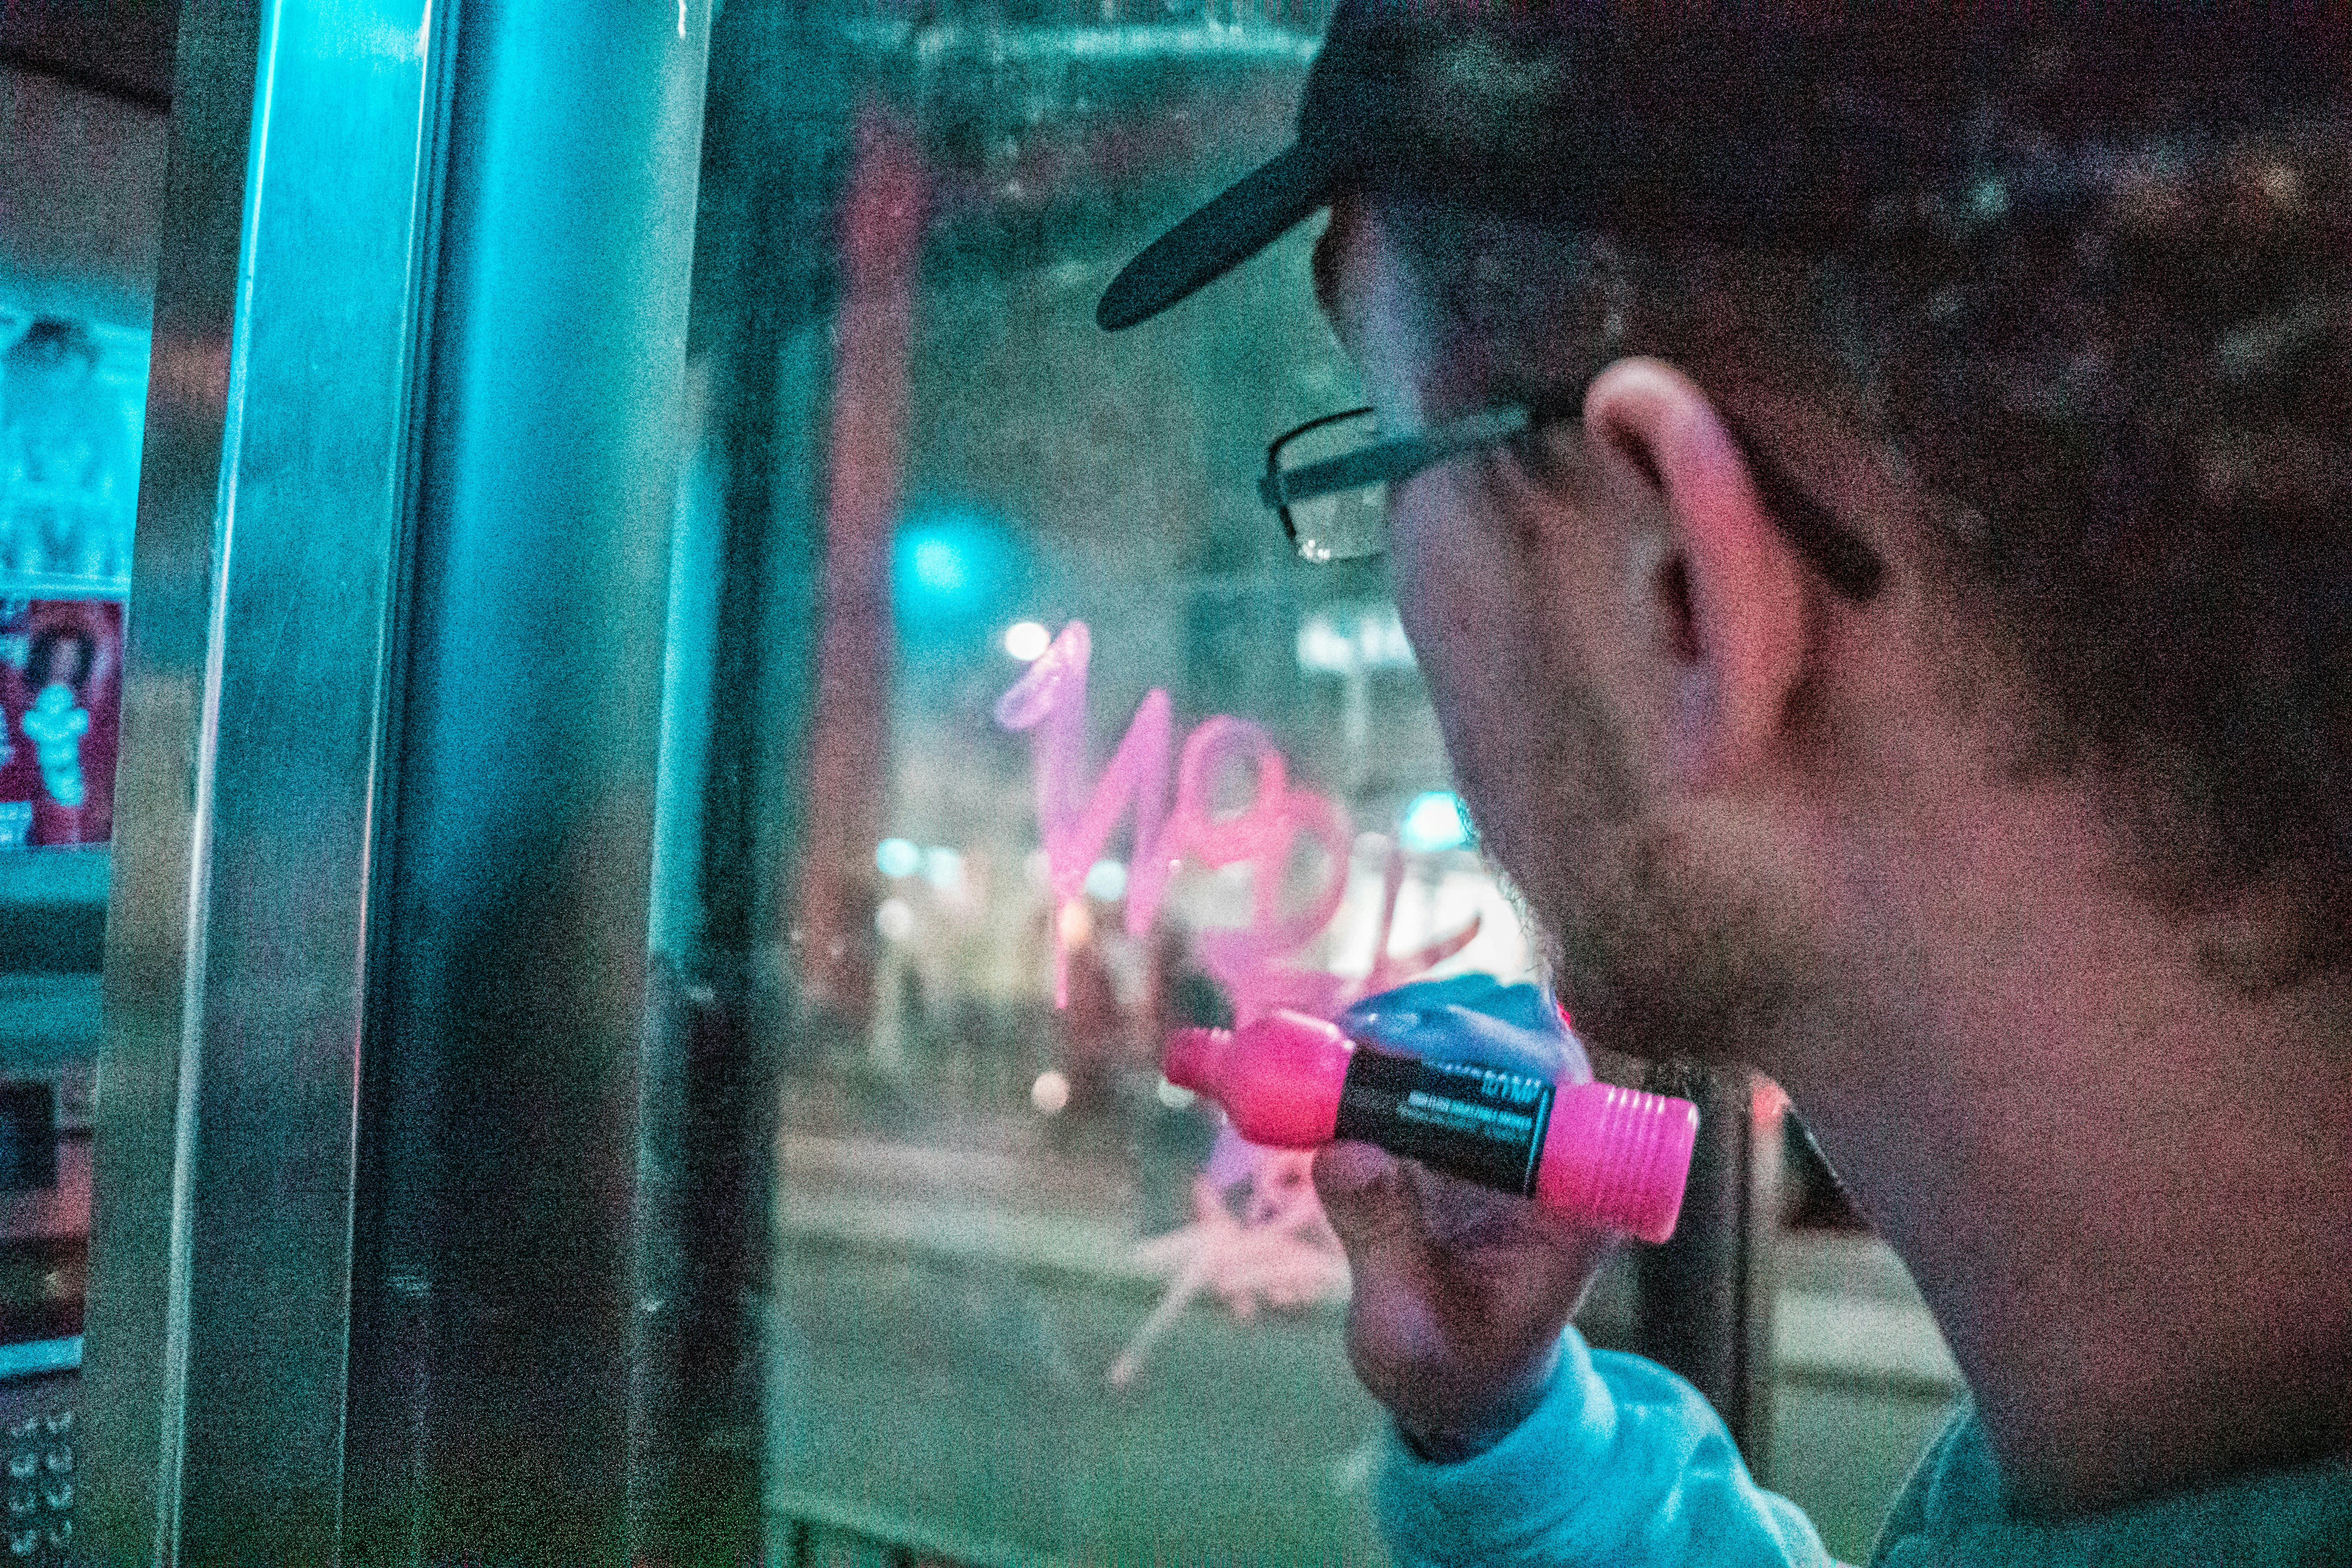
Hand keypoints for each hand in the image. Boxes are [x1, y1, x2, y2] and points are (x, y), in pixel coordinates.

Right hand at [1314, 978, 1622, 1460]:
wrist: (1466, 1380)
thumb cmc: (1450, 1369)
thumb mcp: (1405, 1334)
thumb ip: (1382, 1244)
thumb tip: (1344, 1152)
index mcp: (1574, 1206)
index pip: (1556, 1088)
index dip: (1483, 1048)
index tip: (1398, 1047)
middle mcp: (1560, 1153)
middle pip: (1527, 1036)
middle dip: (1437, 1023)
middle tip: (1352, 1038)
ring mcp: (1521, 1129)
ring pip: (1491, 1025)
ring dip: (1416, 1021)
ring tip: (1342, 1044)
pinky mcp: (1477, 1119)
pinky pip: (1451, 1050)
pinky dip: (1398, 1037)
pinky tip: (1345, 1053)